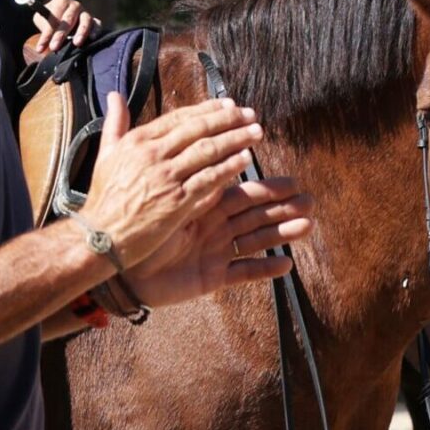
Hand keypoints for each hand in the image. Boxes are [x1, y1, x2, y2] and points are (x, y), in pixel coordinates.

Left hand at [22, 0, 95, 63]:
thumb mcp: (42, 19)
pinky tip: (92, 38)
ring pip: (85, 21)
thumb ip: (43, 28)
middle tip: (54, 47)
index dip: (46, 34)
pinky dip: (96, 30)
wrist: (63, 14)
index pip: (53, 18)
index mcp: (61, 2)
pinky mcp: (94, 21)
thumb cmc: (50, 19)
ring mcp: (85, 13)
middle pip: (68, 20)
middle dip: (60, 35)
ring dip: (81, 32)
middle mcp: (75, 5)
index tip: (40, 48)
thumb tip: (43, 45)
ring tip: (76, 43)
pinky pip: (97, 24)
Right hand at [79, 92, 266, 269]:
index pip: (179, 118)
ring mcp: (166, 178)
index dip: (207, 109)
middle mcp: (152, 154)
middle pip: (199, 129)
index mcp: (137, 141)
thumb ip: (115, 124)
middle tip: (250, 114)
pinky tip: (245, 159)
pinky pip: (209, 179)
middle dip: (228, 119)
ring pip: (208, 150)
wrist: (101, 238)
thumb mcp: (105, 155)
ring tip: (256, 132)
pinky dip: (229, 167)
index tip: (228, 104)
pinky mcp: (177, 201)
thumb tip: (114, 95)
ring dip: (236, 139)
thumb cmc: (104, 198)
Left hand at [121, 176, 310, 306]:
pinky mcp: (212, 278)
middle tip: (310, 200)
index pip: (242, 193)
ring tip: (308, 226)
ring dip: (282, 234)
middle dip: (283, 208)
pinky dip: (264, 270)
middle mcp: (214, 227)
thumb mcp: (163, 201)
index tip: (293, 180)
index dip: (267, 188)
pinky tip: (287, 264)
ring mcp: (216, 252)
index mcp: (203, 205)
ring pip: (256, 240)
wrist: (118, 268)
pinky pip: (243, 273)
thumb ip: (186, 182)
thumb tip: (203, 152)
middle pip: (256, 215)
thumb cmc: (135, 229)